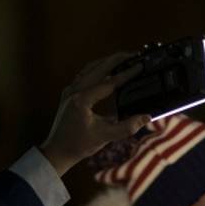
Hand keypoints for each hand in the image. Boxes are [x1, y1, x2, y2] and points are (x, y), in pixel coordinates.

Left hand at [39, 52, 150, 176]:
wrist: (58, 150)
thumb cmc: (79, 145)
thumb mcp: (105, 137)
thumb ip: (127, 127)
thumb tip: (146, 117)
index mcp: (82, 100)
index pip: (109, 82)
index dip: (126, 74)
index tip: (139, 66)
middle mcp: (74, 91)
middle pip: (98, 68)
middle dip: (116, 59)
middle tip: (132, 54)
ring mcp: (70, 91)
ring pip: (89, 69)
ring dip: (106, 62)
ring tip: (122, 59)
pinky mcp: (70, 94)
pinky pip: (84, 75)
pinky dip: (97, 70)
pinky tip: (106, 71)